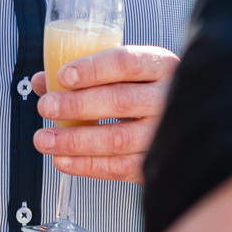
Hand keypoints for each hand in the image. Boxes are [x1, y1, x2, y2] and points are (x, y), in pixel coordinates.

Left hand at [30, 45, 179, 183]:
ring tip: (45, 139)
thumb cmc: (147, 90)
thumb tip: (42, 82)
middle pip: (120, 101)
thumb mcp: (125, 71)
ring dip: (75, 141)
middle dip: (76, 106)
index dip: (93, 70)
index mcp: (160, 66)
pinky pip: (120, 167)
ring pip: (117, 138)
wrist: (188, 121)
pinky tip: (64, 160)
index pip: (126, 63)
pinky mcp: (157, 162)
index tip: (63, 76)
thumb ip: (84, 73)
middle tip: (46, 107)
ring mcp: (166, 133)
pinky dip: (87, 165)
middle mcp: (168, 98)